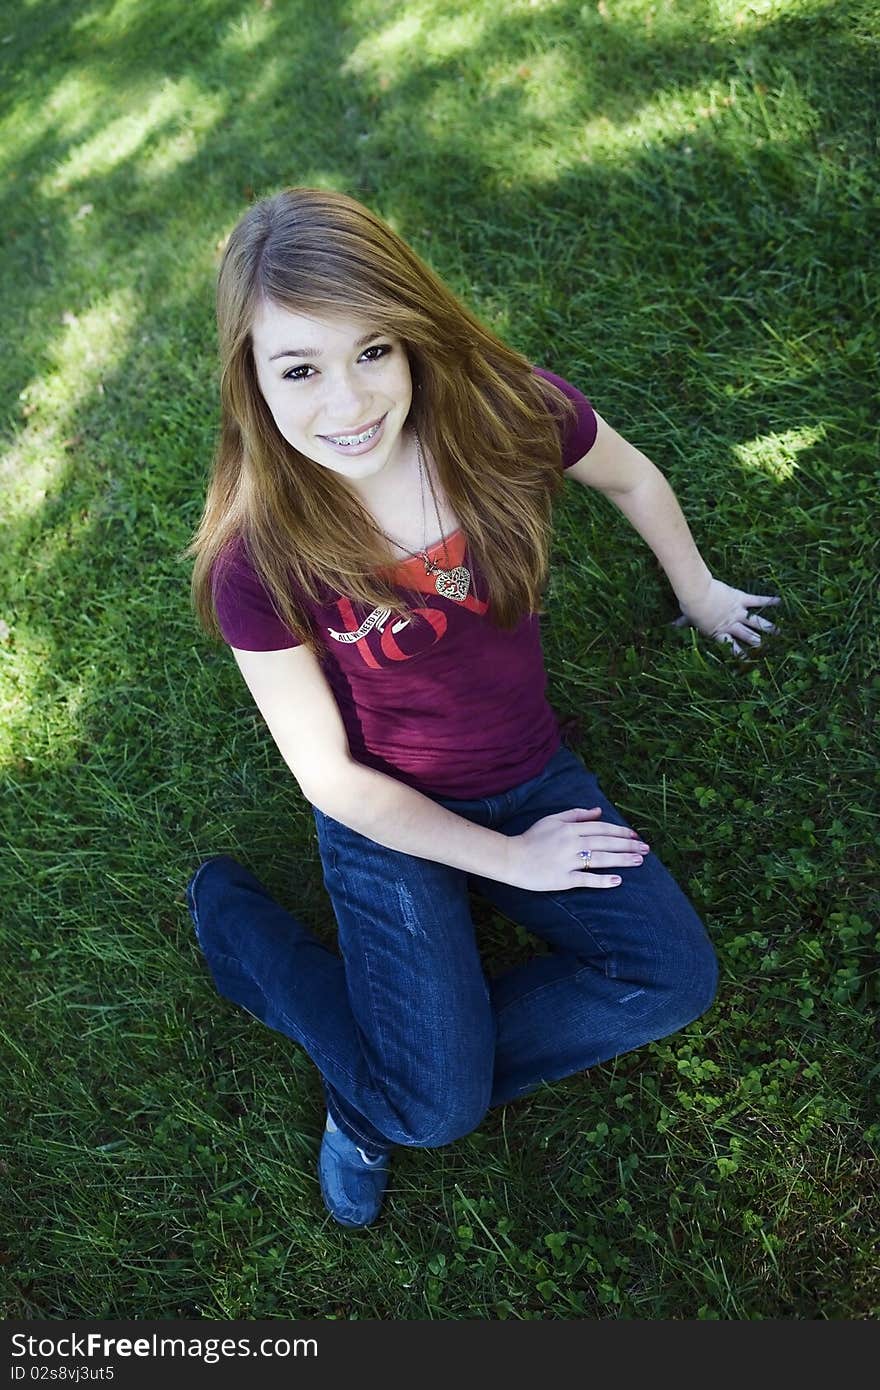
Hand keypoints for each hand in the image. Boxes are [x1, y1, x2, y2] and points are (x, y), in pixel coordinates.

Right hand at [504, 808, 649, 891]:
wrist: (511, 858)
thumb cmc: (531, 838)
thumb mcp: (552, 819)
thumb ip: (576, 814)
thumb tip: (598, 811)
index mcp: (570, 828)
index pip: (601, 828)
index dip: (620, 831)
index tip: (635, 835)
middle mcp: (571, 842)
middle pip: (605, 842)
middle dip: (628, 845)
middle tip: (646, 849)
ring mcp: (568, 861)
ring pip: (600, 859)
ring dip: (622, 859)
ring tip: (639, 861)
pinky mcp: (563, 879)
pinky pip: (586, 879)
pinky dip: (602, 880)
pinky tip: (617, 881)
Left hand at [670, 577, 780, 656]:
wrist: (698, 595)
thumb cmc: (691, 607)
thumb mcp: (687, 618)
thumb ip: (682, 624)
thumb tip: (669, 627)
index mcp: (719, 632)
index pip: (731, 648)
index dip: (740, 655)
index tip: (748, 663)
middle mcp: (731, 625)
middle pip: (748, 637)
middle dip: (758, 644)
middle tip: (768, 649)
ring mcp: (738, 612)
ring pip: (756, 622)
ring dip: (768, 628)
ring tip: (780, 633)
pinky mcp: (741, 599)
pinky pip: (757, 600)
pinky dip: (768, 601)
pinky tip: (779, 602)